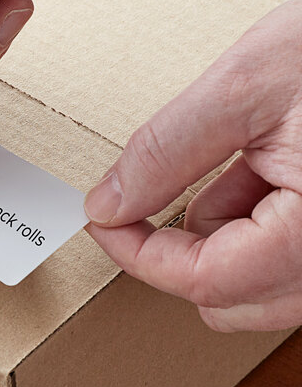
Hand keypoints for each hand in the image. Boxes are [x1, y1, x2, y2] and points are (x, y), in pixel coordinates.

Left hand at [84, 0, 301, 332]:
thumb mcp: (247, 87)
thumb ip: (167, 153)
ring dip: (219, 234)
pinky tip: (264, 169)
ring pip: (252, 286)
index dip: (138, 253)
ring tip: (241, 163)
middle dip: (179, 249)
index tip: (104, 221)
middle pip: (227, 299)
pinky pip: (282, 260)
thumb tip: (110, 203)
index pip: (203, 281)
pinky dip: (254, 223)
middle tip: (157, 196)